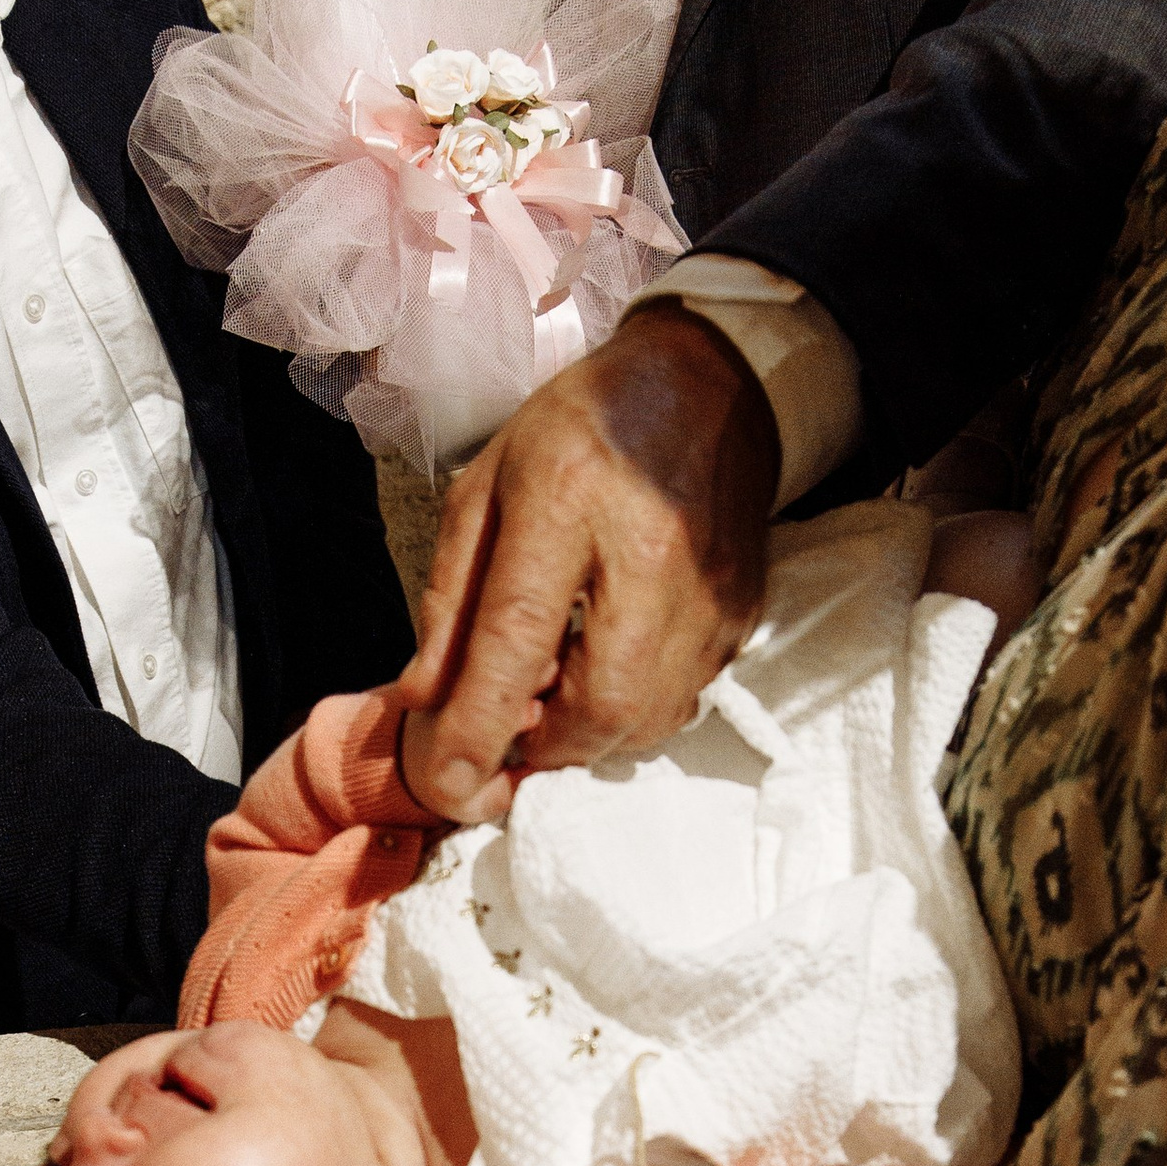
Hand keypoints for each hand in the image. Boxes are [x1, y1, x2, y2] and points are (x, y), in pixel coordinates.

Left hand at [400, 305, 776, 819]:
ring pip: (648, 720)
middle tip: (512, 728)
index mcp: (567, 499)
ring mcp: (709, 590)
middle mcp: (650, 553)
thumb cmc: (582, 428)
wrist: (708, 382)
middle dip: (545, 747)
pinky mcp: (742, 613)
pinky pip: (683, 701)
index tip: (445, 782)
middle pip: (601, 706)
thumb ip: (451, 596)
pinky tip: (607, 666)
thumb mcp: (487, 487)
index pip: (514, 640)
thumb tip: (425, 699)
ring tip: (558, 691)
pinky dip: (634, 711)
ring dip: (589, 736)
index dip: (476, 726)